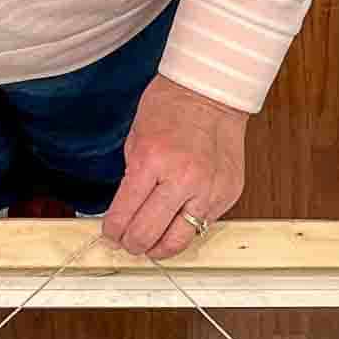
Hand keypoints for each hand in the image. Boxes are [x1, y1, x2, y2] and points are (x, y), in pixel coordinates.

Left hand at [104, 75, 247, 258]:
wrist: (211, 90)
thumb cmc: (172, 107)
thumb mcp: (136, 140)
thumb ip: (133, 179)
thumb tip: (126, 213)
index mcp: (152, 161)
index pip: (124, 215)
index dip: (113, 231)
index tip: (111, 234)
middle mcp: (182, 179)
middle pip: (148, 236)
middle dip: (132, 244)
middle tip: (128, 242)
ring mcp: (208, 190)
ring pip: (178, 242)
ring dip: (159, 248)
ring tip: (151, 244)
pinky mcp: (227, 195)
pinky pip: (202, 225)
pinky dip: (186, 227)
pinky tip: (177, 219)